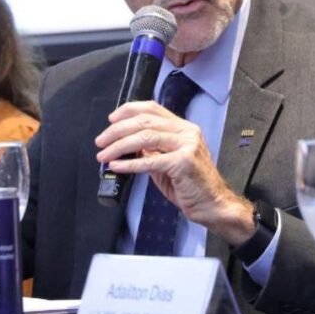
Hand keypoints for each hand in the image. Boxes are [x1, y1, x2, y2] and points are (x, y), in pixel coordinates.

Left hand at [94, 101, 253, 245]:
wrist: (213, 205)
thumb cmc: (192, 186)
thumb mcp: (169, 162)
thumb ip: (152, 150)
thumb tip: (129, 143)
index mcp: (184, 128)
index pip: (153, 108)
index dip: (128, 110)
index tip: (111, 119)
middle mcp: (187, 132)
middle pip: (144, 121)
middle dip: (117, 130)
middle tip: (100, 141)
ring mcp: (187, 146)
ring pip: (144, 138)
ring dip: (119, 146)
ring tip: (103, 155)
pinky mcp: (183, 163)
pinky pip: (149, 161)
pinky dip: (129, 163)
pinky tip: (116, 166)